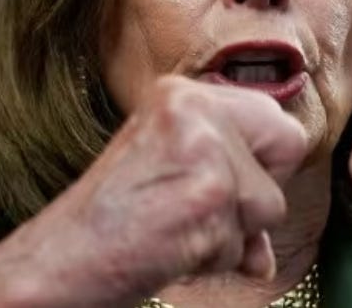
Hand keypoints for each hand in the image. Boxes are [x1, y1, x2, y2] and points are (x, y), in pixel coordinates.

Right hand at [0, 75, 307, 307]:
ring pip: (271, 203)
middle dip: (263, 188)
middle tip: (210, 209)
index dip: (261, 160)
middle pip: (289, 140)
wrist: (63, 258)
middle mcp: (196, 105)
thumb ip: (228, 176)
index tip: (224, 186)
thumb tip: (265, 246)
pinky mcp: (210, 190)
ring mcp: (204, 146)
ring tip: (180, 232)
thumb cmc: (113, 221)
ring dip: (234, 236)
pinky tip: (173, 248)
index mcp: (183, 93)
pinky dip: (217, 259)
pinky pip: (247, 241)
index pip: (271, 114)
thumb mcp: (170, 170)